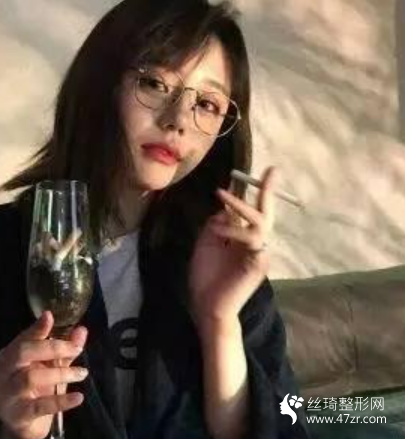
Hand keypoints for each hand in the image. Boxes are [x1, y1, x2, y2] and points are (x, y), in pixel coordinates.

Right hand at [0, 311, 87, 438]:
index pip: (22, 338)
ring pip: (30, 377)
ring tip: (81, 373)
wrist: (22, 428)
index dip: (37, 328)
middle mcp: (3, 373)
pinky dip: (61, 401)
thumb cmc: (35, 391)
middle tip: (76, 349)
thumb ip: (64, 350)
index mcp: (8, 356)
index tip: (50, 317)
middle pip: (22, 353)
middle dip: (52, 348)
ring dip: (60, 373)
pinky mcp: (17, 415)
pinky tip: (78, 397)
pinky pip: (40, 406)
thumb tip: (81, 330)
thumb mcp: (50, 368)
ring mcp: (7, 395)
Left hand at [188, 166, 278, 333]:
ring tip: (222, 197)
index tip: (256, 173)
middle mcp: (255, 244)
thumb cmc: (206, 276)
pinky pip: (252, 240)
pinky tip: (219, 232)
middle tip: (272, 171)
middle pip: (266, 213)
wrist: (206, 305)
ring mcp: (259, 254)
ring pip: (260, 223)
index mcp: (243, 238)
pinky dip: (235, 231)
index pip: (252, 212)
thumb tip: (224, 209)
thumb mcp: (206, 242)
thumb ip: (216, 225)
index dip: (255, 193)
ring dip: (240, 208)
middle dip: (268, 191)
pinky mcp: (258, 264)